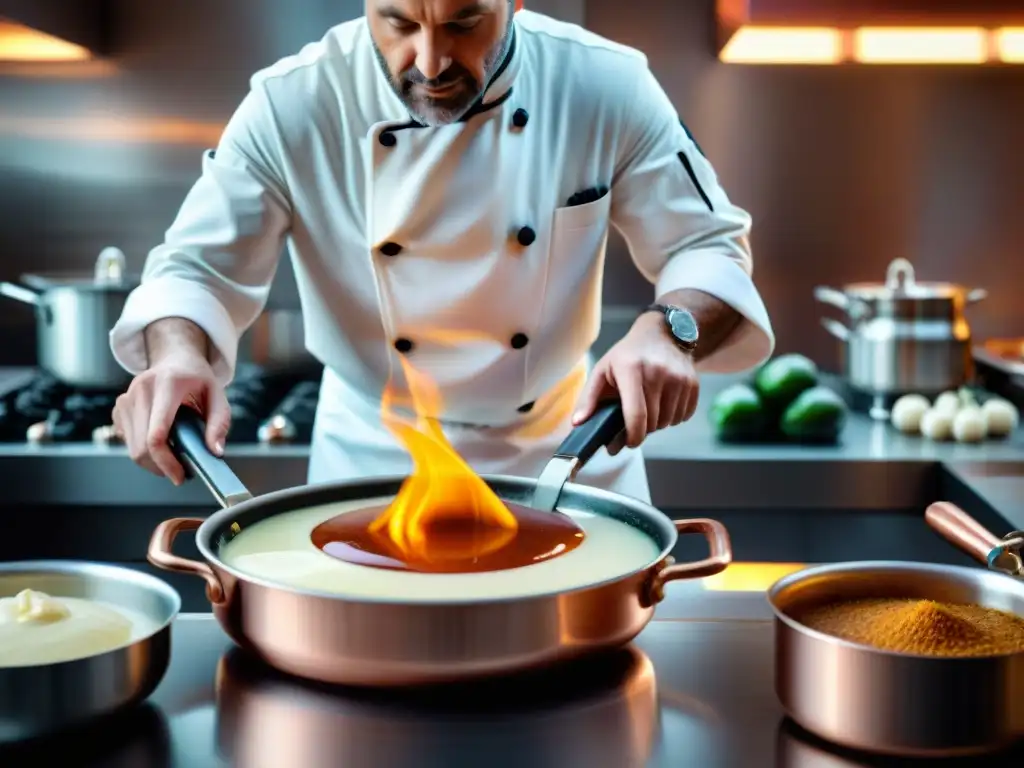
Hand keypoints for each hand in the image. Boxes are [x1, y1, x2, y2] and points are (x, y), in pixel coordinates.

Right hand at [112, 353, 229, 484]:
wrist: (174, 358)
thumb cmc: (197, 378)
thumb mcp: (218, 394)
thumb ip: (219, 423)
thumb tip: (214, 451)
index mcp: (166, 385)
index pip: (157, 434)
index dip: (166, 462)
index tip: (180, 476)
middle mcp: (141, 391)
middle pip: (141, 447)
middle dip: (161, 467)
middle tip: (181, 471)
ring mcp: (125, 399)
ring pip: (132, 449)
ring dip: (153, 461)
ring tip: (175, 455)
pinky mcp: (118, 408)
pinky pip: (127, 442)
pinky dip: (144, 450)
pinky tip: (162, 441)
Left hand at [572, 312, 698, 454]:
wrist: (663, 334)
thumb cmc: (628, 355)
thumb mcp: (603, 370)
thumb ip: (589, 398)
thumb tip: (578, 423)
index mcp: (631, 370)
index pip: (636, 415)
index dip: (632, 437)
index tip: (628, 443)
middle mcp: (658, 373)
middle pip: (652, 423)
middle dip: (642, 429)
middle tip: (633, 420)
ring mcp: (679, 378)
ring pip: (668, 422)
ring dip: (657, 423)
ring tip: (648, 407)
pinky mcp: (693, 383)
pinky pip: (683, 416)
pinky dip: (672, 417)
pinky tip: (663, 402)